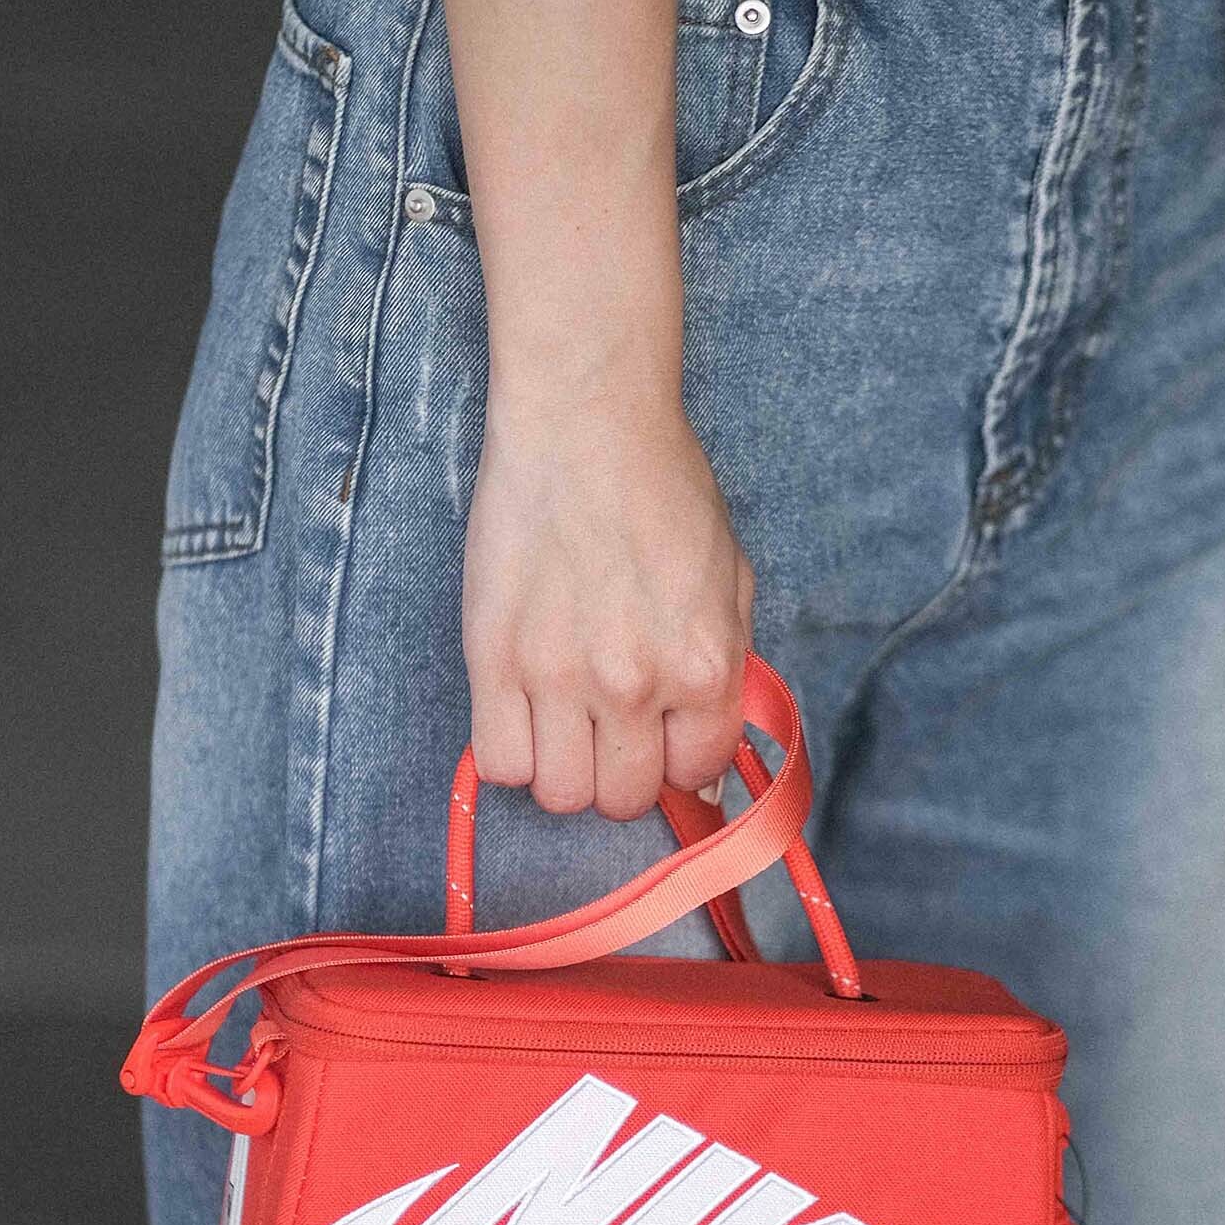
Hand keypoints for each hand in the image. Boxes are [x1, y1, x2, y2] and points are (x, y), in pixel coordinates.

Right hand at [461, 389, 753, 820]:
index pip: (692, 776)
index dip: (674, 762)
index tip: (658, 737)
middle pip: (620, 799)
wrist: (585, 425)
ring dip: (562, 769)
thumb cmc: (662, 491)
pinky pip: (496, 762)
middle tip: (607, 728)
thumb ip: (728, 677)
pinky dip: (509, 753)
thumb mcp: (730, 583)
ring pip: (558, 794)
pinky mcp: (494, 660)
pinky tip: (520, 712)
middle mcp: (635, 685)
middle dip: (618, 773)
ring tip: (561, 720)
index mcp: (703, 668)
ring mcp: (560, 677)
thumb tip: (704, 775)